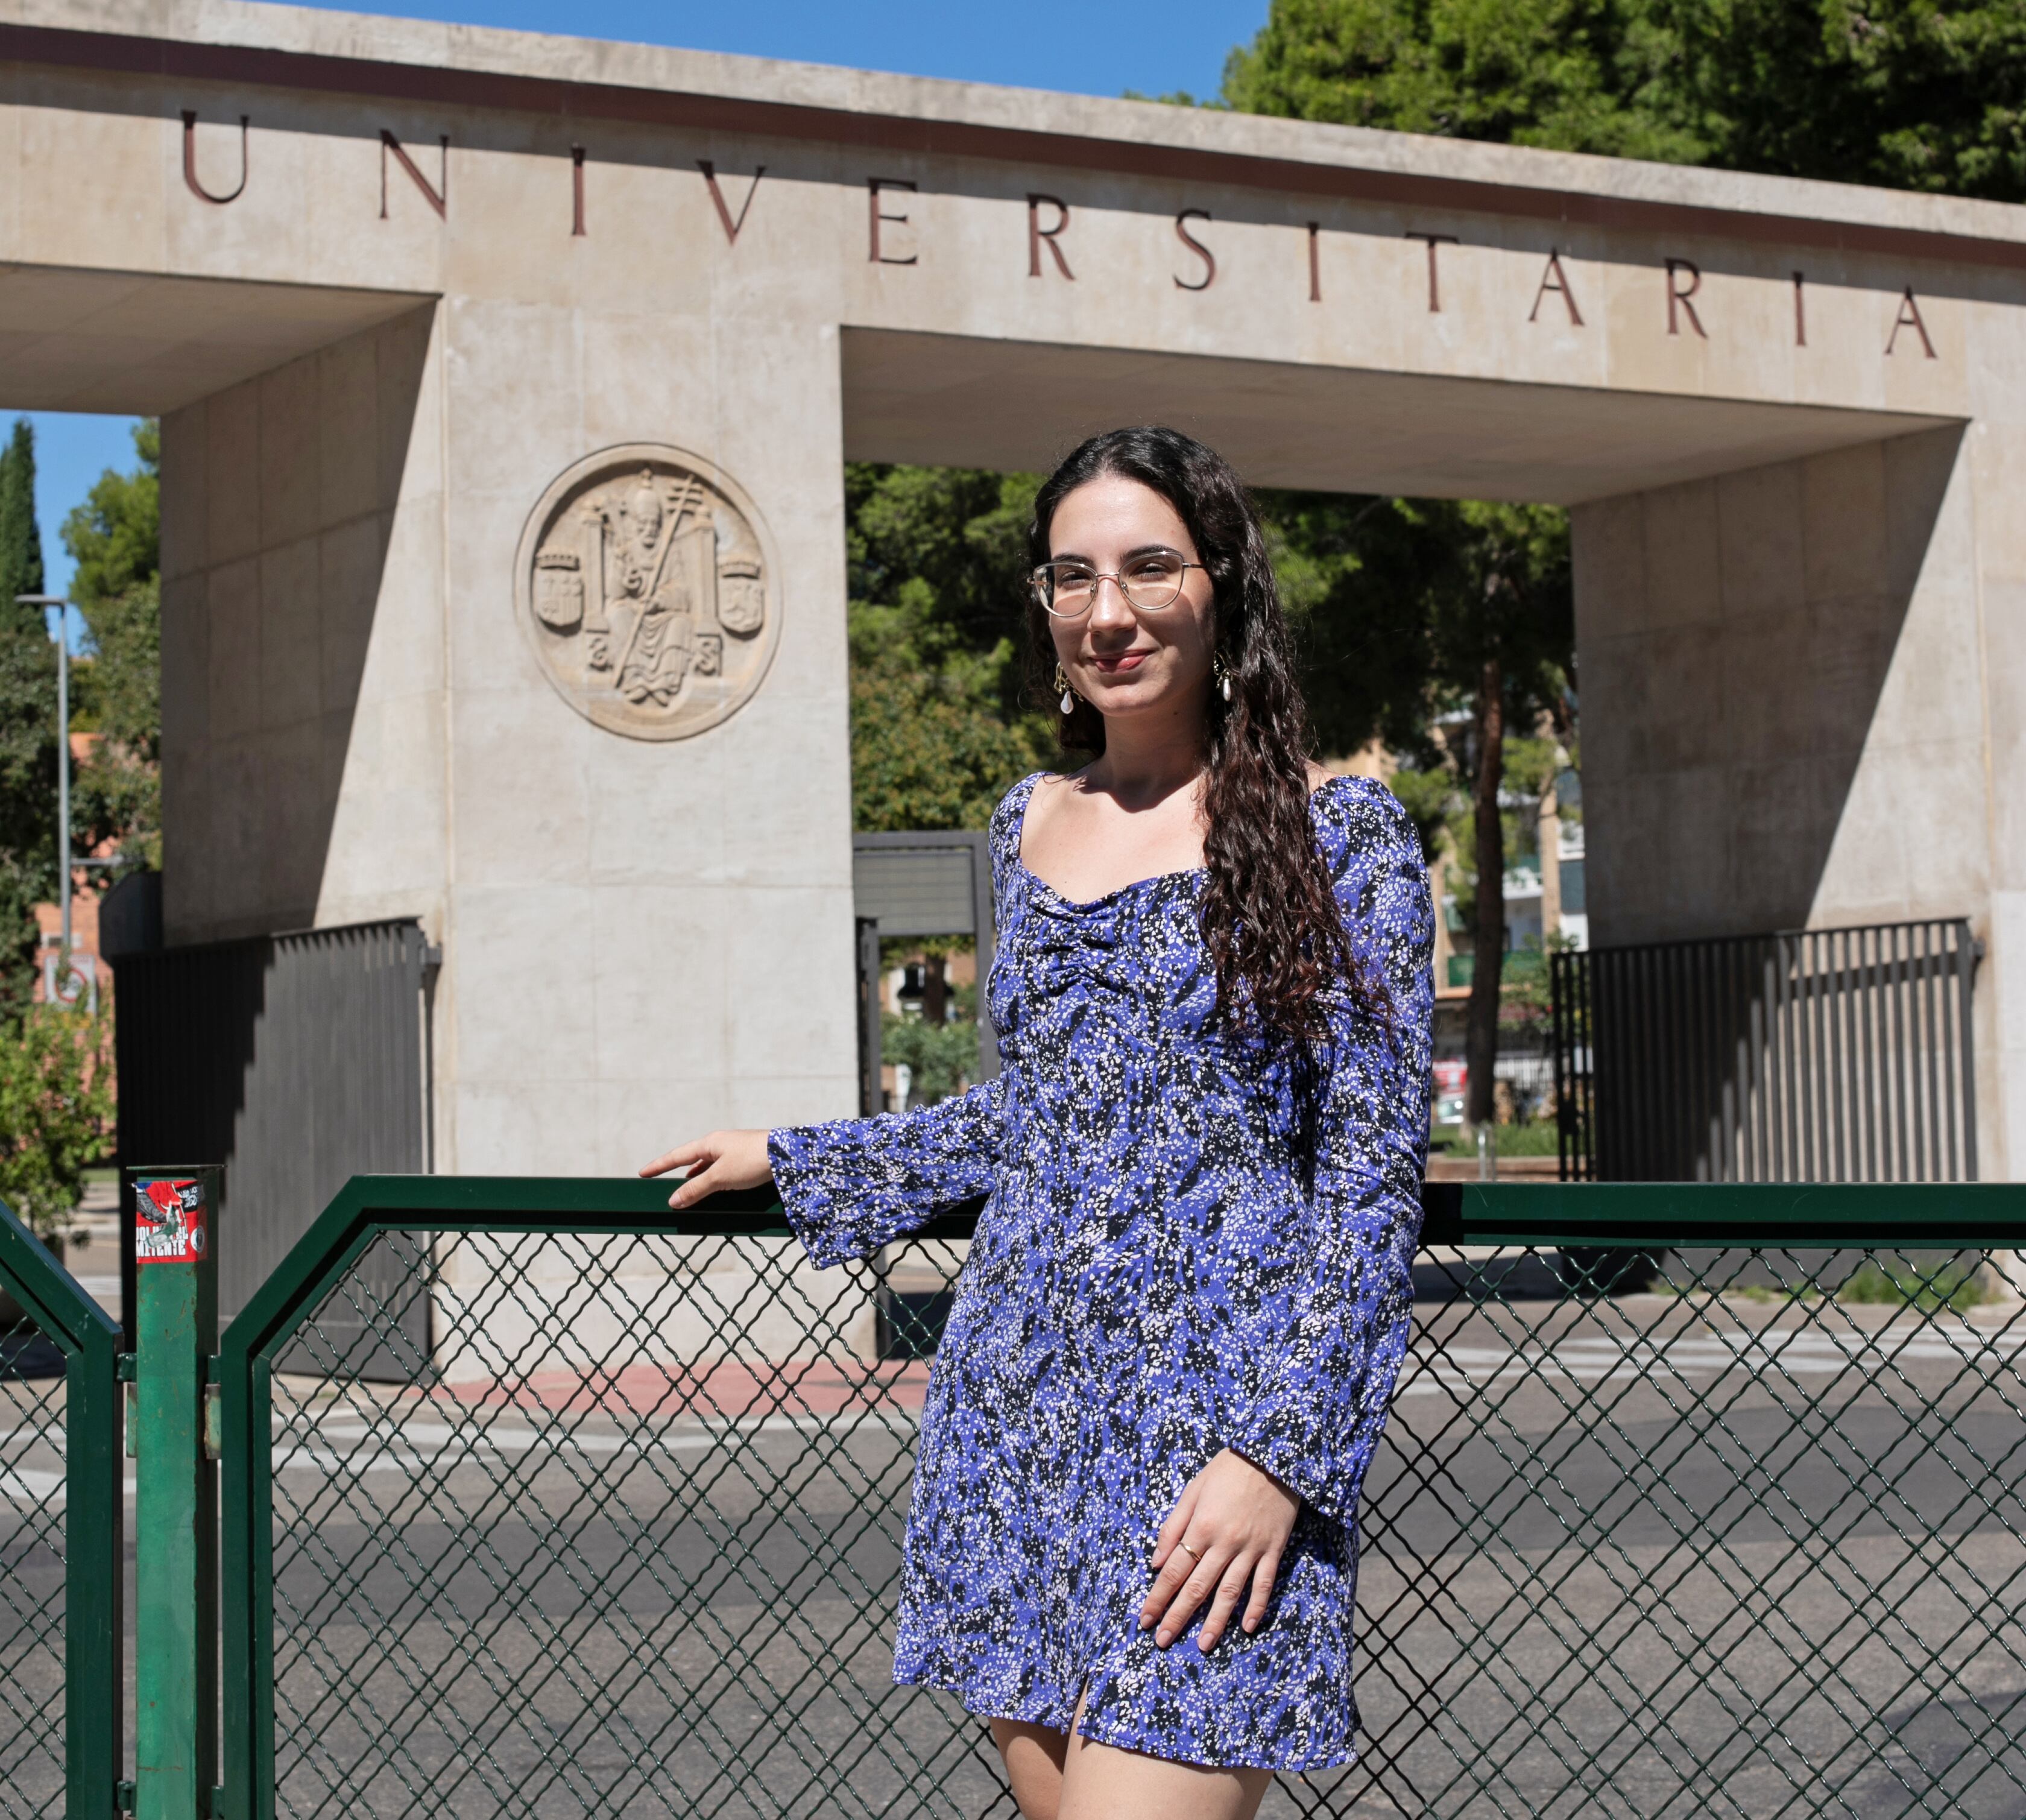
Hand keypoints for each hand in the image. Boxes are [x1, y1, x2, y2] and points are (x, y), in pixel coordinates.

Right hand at [639, 1129, 773, 1209]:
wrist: (788, 1155)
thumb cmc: (752, 1161)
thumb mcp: (720, 1178)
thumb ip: (696, 1189)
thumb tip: (674, 1200)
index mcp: (710, 1143)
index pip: (677, 1156)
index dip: (659, 1166)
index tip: (642, 1173)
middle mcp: (720, 1144)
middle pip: (692, 1160)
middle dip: (678, 1173)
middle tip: (662, 1183)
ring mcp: (734, 1150)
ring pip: (708, 1166)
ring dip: (697, 1179)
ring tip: (687, 1193)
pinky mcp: (747, 1159)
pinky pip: (722, 1171)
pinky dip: (713, 1181)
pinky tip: (714, 1191)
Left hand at [1140, 1448, 1298, 1651]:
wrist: (1272, 1455)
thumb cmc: (1227, 1470)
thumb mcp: (1192, 1490)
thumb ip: (1172, 1526)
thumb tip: (1155, 1563)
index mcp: (1200, 1527)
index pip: (1173, 1571)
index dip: (1158, 1597)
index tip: (1146, 1620)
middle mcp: (1224, 1542)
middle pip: (1197, 1587)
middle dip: (1178, 1616)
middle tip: (1164, 1641)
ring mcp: (1250, 1548)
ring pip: (1230, 1592)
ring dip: (1215, 1622)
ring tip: (1203, 1645)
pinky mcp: (1273, 1549)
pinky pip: (1264, 1584)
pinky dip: (1257, 1607)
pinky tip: (1247, 1627)